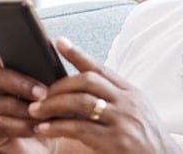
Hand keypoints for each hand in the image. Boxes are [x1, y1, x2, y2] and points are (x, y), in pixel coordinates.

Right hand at [0, 19, 52, 153]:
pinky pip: (1, 123)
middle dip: (22, 83)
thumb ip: (47, 74)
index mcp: (9, 76)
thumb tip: (54, 54)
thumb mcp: (52, 91)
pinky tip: (37, 128)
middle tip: (43, 92)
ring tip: (44, 114)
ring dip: (26, 108)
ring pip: (2, 102)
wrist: (47, 147)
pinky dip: (22, 126)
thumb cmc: (49, 116)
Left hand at [27, 37, 182, 153]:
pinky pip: (80, 128)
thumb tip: (83, 89)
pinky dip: (58, 127)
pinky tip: (44, 129)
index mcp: (131, 92)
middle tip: (40, 93)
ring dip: (54, 105)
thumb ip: (114, 99)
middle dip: (60, 85)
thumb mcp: (136, 112)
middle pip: (88, 81)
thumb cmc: (146, 139)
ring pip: (81, 102)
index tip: (59, 42)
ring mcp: (122, 120)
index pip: (100, 68)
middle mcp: (127, 102)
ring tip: (35, 111)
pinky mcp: (116, 141)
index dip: (78, 54)